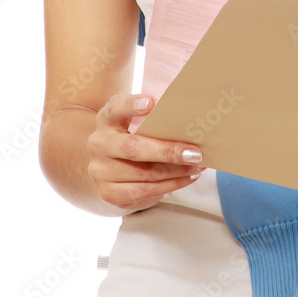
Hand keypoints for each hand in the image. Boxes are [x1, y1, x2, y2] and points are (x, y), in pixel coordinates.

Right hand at [87, 93, 205, 211]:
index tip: (151, 103)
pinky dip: (170, 185)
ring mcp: (100, 170)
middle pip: (134, 148)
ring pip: (144, 174)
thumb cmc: (135, 134)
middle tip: (195, 153)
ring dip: (176, 172)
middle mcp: (99, 143)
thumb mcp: (138, 120)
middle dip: (168, 152)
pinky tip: (186, 178)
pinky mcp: (108, 192)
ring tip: (197, 166)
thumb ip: (156, 117)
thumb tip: (190, 122)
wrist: (111, 162)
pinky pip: (144, 192)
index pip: (116, 107)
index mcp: (107, 117)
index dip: (132, 105)